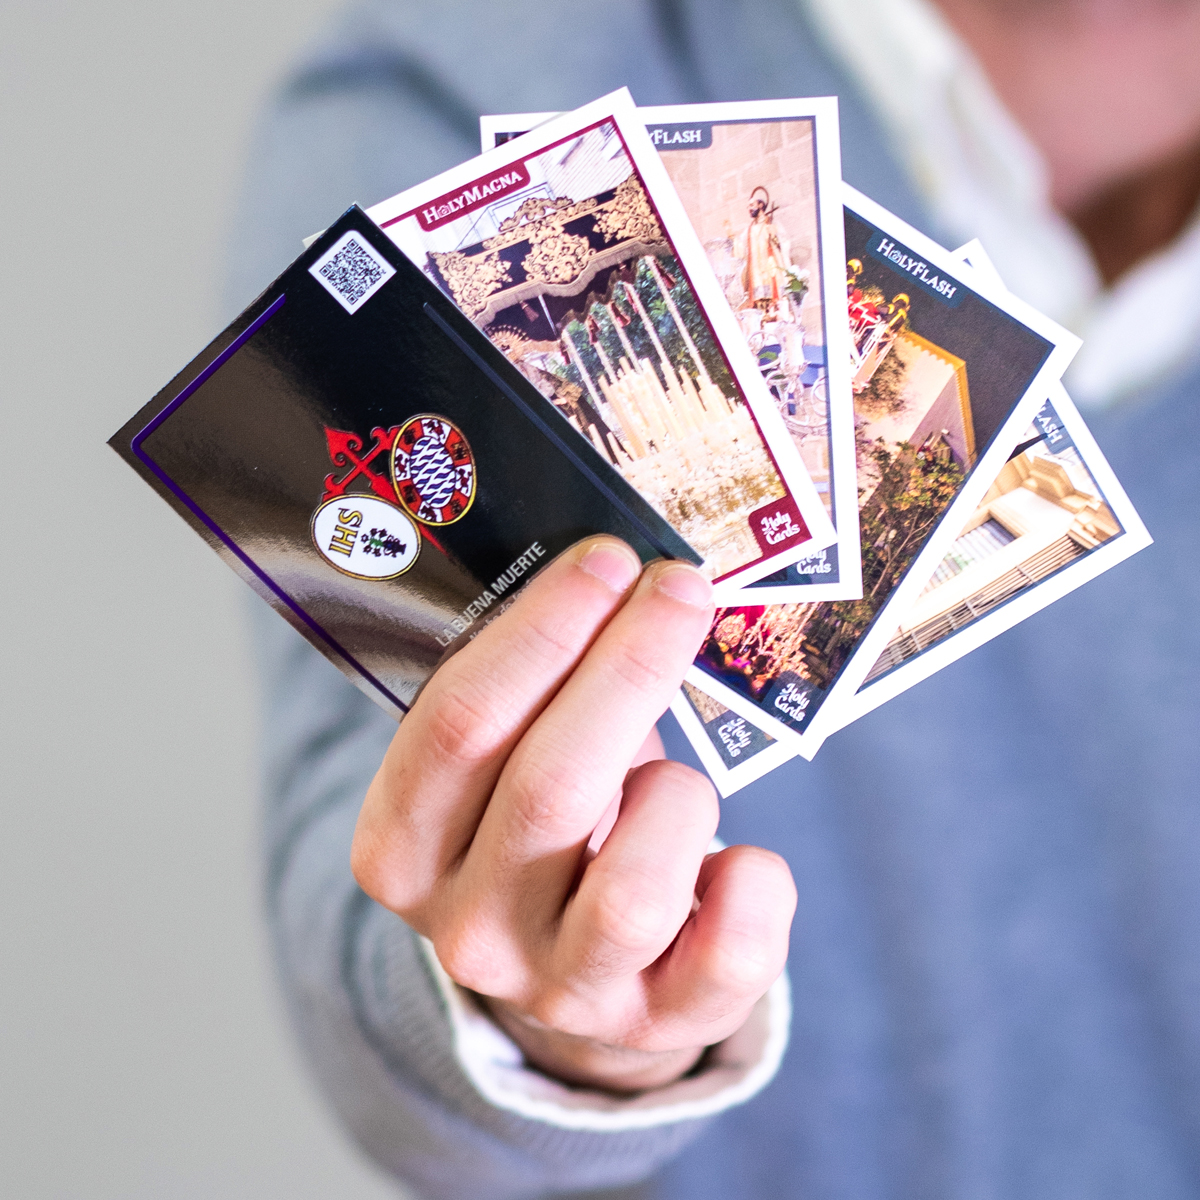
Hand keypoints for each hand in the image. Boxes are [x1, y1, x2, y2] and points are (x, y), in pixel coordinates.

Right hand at [351, 536, 795, 1092]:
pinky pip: (729, 950)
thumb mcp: (499, 763)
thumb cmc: (541, 825)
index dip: (543, 629)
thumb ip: (527, 685)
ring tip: (676, 776)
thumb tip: (616, 568)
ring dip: (677, 795)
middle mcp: (468, 931)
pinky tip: (738, 858)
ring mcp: (562, 988)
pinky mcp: (658, 1022)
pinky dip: (754, 884)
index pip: (459, 726)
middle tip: (678, 588)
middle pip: (551, 787)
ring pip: (637, 887)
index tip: (607, 559)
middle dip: (628, 665)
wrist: (572, 965)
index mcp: (400, 853)